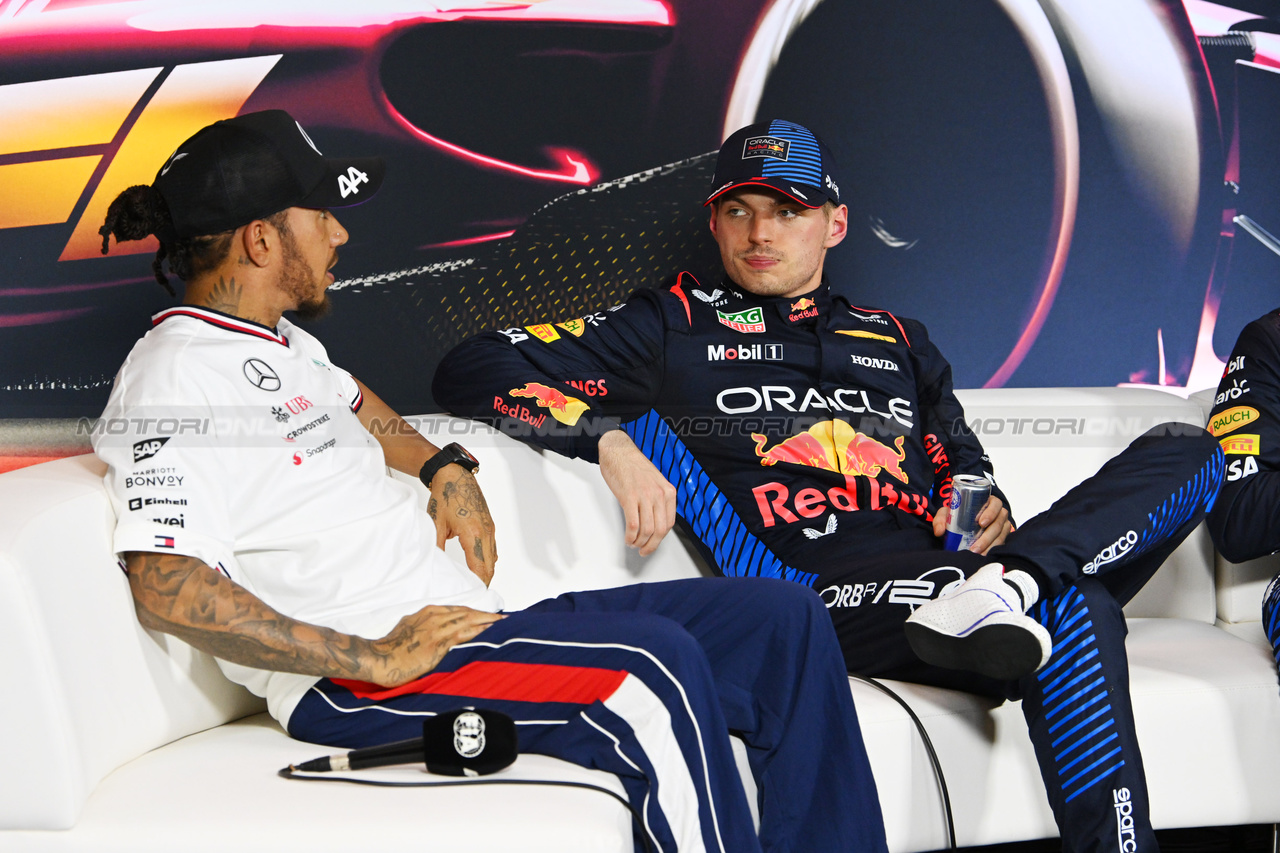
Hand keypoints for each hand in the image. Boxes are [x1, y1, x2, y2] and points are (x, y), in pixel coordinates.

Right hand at [370, 605, 503, 686]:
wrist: (380, 658)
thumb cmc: (392, 647)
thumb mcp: (409, 627)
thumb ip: (425, 625)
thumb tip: (437, 631)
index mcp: (428, 611)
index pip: (458, 610)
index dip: (475, 612)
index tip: (488, 615)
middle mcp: (434, 616)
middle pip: (467, 612)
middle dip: (487, 615)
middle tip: (503, 618)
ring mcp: (437, 628)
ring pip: (468, 620)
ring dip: (487, 621)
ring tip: (502, 623)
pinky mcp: (438, 643)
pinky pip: (463, 634)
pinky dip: (479, 631)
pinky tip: (489, 632)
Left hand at [428, 465, 497, 584]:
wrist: (454, 476)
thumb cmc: (446, 495)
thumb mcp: (436, 524)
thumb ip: (437, 547)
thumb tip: (436, 565)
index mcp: (473, 533)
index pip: (480, 567)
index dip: (479, 584)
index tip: (475, 595)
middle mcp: (486, 532)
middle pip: (490, 565)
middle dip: (484, 582)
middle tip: (476, 595)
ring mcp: (490, 528)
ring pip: (494, 557)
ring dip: (487, 571)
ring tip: (477, 585)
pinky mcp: (489, 525)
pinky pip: (493, 548)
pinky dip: (489, 560)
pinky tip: (481, 566)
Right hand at [599, 429, 675, 555]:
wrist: (618, 451)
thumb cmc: (633, 466)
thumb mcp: (654, 482)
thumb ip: (658, 500)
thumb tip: (655, 522)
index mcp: (668, 491)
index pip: (669, 523)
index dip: (660, 538)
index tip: (653, 544)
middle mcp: (659, 494)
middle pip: (660, 530)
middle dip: (651, 546)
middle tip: (644, 551)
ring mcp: (645, 495)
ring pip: (647, 530)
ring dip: (639, 542)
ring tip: (633, 544)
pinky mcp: (629, 497)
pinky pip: (633, 524)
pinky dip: (630, 536)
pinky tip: (628, 538)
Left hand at [933, 495, 1012, 554]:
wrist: (960, 524)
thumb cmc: (957, 514)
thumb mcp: (947, 513)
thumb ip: (940, 519)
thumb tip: (939, 532)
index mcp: (989, 502)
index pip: (995, 504)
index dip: (991, 513)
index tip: (981, 523)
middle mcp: (999, 513)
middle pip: (998, 524)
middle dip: (987, 537)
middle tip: (975, 547)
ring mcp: (1002, 526)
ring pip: (1000, 536)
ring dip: (989, 546)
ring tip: (977, 554)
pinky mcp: (1002, 537)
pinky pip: (1001, 544)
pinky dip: (992, 550)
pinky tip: (983, 556)